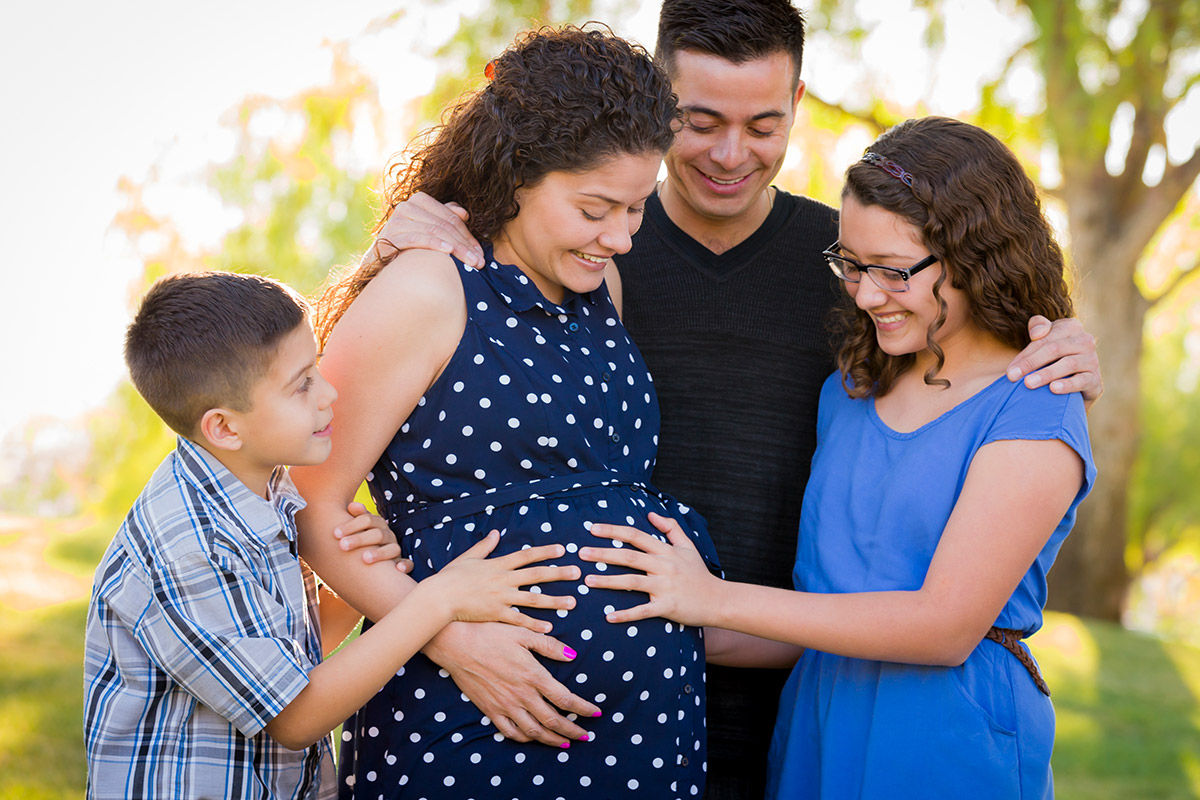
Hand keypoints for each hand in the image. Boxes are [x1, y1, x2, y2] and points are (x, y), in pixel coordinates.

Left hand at [333, 502, 403, 565]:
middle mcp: (388, 536)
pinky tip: (398, 569)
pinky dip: (405, 565)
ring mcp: (395, 549)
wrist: (374, 555)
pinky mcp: (401, 563)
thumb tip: (352, 505)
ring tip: (364, 559)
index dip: (351, 525)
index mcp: (377, 525)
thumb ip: (356, 517)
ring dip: (379, 553)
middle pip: (377, 534)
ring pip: (392, 549)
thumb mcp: (359, 527)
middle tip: (342, 546)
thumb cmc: (362, 540)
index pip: (367, 520)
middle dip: (359, 539)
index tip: (335, 534)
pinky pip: (408, 563)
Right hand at [369, 192, 484, 267]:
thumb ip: (445, 217)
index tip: (481, 253)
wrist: (379, 262)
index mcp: (420, 201)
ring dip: (456, 248)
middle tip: (480, 262)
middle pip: (445, 225)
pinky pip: (417, 239)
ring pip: (434, 231)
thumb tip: (464, 213)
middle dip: (465, 245)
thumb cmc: (408, 245)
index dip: (468, 236)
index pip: (451, 218)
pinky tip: (448, 253)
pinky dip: (434, 244)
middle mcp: (407, 207)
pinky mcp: (389, 236)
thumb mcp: (429, 229)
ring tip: (471, 263)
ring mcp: (397, 220)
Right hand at [423, 621, 601, 746]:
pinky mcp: (490, 710)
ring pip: (534, 731)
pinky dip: (524, 738)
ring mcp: (505, 705)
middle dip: (572, 731)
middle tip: (586, 736)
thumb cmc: (490, 634)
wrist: (456, 643)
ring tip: (564, 743)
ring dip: (552, 740)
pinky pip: (510, 731)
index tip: (596, 713)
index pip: (565, 699)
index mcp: (533, 675)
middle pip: (553, 721)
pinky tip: (532, 738)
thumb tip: (572, 655)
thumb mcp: (523, 633)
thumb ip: (549, 646)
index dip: (583, 709)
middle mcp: (521, 695)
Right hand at [431, 531, 578, 632]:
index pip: (527, 556)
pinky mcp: (496, 614)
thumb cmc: (450, 577)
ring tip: (573, 602)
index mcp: (498, 565)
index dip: (545, 552)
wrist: (439, 597)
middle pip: (536, 575)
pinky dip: (534, 623)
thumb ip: (484, 546)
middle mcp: (503, 580)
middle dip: (559, 573)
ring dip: (554, 600)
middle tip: (578, 572)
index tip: (563, 549)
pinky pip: (519, 620)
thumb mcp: (468, 557)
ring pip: (533, 598)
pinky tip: (550, 626)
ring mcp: (501, 598)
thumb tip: (495, 533)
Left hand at [580, 512, 716, 626]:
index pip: (635, 536)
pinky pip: (643, 610)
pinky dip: (626, 614)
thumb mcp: (687, 546)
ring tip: (588, 581)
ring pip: (632, 582)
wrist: (718, 600)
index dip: (613, 531)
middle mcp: (664, 566)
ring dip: (608, 582)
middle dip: (603, 554)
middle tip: (581, 553)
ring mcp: (665, 587)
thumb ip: (670, 528)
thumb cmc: (699, 573)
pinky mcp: (667, 606)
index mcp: (665, 551)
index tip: (592, 528)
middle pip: (629, 557)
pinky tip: (609, 617)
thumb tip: (651, 514)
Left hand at [1006, 316, 1102, 405]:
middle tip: (1012, 377)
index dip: (1026, 354)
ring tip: (1028, 383)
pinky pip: (1082, 381)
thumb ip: (1038, 327)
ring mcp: (1092, 360)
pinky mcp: (1095, 380)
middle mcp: (1085, 340)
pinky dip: (1067, 385)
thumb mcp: (1043, 339)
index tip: (1009, 370)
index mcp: (1071, 326)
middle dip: (1030, 363)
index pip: (1045, 339)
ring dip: (1046, 374)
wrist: (1073, 383)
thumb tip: (1037, 334)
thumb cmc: (1051, 357)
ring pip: (1068, 364)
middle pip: (1054, 349)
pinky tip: (1053, 389)